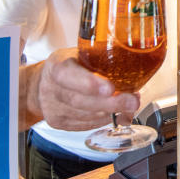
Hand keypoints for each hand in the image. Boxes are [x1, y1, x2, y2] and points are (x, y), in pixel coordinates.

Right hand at [24, 48, 139, 130]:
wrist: (43, 84)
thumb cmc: (70, 66)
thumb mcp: (81, 54)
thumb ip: (101, 59)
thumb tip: (137, 65)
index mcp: (57, 66)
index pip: (68, 75)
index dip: (89, 83)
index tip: (110, 88)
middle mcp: (51, 89)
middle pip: (80, 101)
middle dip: (110, 103)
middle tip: (132, 101)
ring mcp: (53, 108)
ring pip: (86, 115)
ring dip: (111, 112)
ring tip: (129, 104)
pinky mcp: (59, 123)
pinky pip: (86, 124)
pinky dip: (105, 119)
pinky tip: (116, 113)